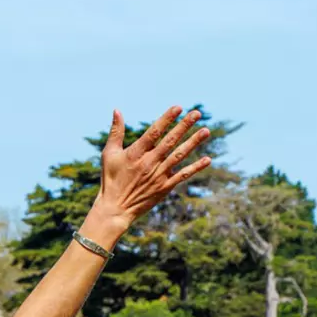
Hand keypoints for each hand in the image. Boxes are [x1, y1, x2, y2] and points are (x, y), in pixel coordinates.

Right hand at [86, 107, 212, 240]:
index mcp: (136, 153)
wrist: (116, 208)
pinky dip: (196, 168)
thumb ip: (116, 131)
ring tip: (206, 131)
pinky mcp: (165, 187)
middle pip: (170, 140)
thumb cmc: (111, 178)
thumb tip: (117, 110)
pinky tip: (207, 159)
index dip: (167, 119)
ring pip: (179, 155)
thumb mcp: (109, 153)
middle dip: (184, 126)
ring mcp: (159, 175)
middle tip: (197, 113)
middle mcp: (149, 162)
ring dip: (193, 142)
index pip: (154, 131)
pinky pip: (183, 175)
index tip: (178, 107)